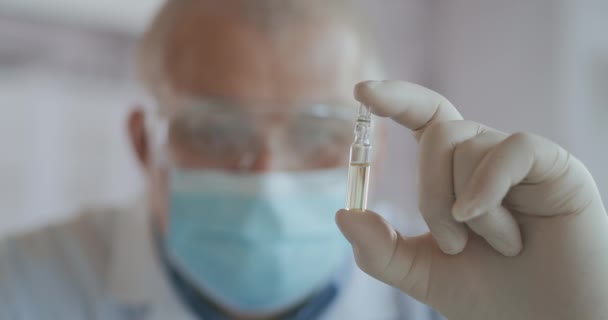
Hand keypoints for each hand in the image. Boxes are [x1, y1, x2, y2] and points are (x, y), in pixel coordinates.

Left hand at [336, 80, 607, 319]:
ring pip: (468, 146)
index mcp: (455, 172)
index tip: (362, 91)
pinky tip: (499, 229)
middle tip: (454, 244)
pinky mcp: (555, 166)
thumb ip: (379, 249)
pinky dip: (488, 188)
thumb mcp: (421, 272)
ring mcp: (520, 159)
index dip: (396, 98)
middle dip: (431, 196)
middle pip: (438, 135)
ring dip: (466, 209)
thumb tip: (343, 214)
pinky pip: (510, 150)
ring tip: (498, 247)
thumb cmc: (490, 294)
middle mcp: (485, 156)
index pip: (425, 117)